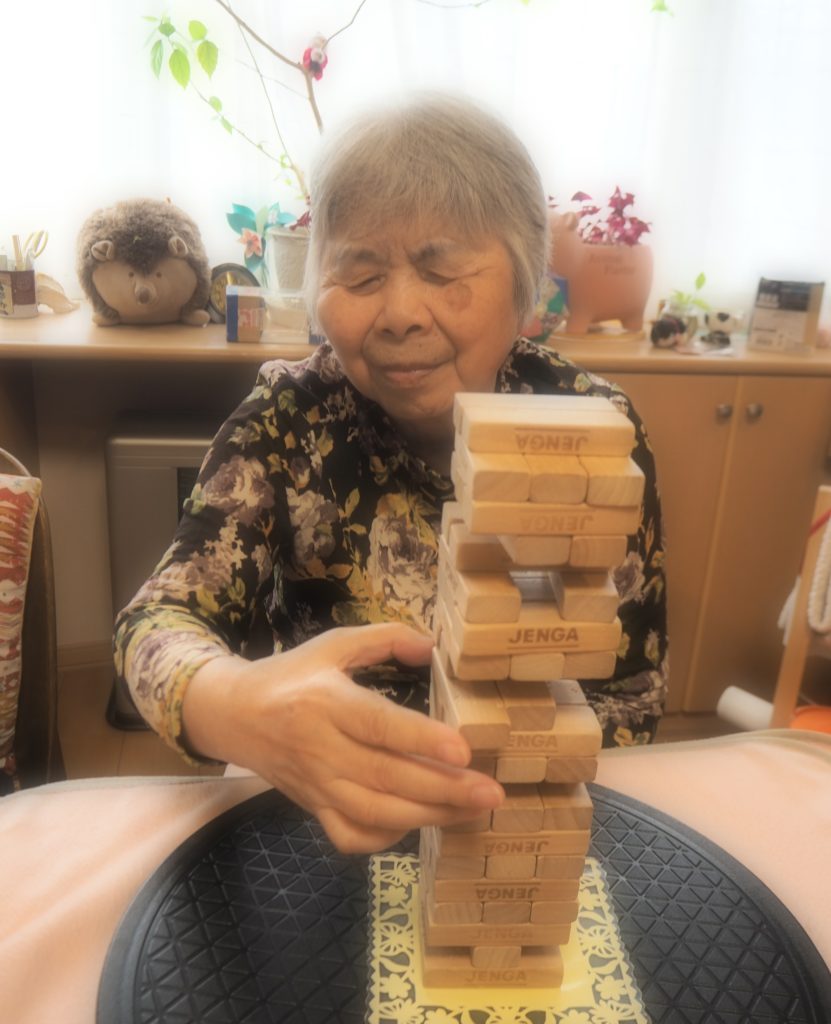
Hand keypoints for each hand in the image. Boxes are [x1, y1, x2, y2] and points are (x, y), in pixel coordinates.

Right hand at [182, 623, 503, 852]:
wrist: (234, 714)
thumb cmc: (292, 675)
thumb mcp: (333, 644)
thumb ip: (384, 638)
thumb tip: (432, 647)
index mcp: (326, 702)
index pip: (378, 725)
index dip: (421, 739)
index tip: (463, 751)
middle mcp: (321, 749)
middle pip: (386, 776)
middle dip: (443, 789)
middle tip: (491, 793)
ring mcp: (316, 786)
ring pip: (375, 812)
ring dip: (429, 816)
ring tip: (474, 811)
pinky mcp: (313, 809)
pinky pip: (351, 835)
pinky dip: (387, 837)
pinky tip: (420, 822)